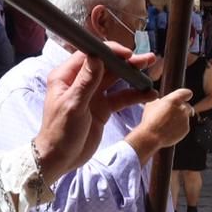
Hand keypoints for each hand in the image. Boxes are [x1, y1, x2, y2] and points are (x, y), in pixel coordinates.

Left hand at [34, 45, 157, 177]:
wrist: (61, 159)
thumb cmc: (60, 132)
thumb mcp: (73, 106)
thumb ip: (86, 82)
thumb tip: (96, 57)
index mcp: (66, 76)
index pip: (90, 55)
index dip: (109, 52)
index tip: (127, 54)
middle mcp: (80, 82)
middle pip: (106, 66)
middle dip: (127, 62)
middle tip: (147, 59)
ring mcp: (93, 95)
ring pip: (116, 80)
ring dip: (133, 77)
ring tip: (151, 74)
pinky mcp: (102, 108)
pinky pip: (120, 98)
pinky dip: (134, 96)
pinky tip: (149, 94)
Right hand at [126, 88, 193, 161]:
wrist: (152, 136)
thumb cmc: (150, 120)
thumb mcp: (151, 104)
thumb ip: (160, 101)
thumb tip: (161, 101)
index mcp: (174, 100)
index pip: (187, 93)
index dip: (186, 95)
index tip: (186, 97)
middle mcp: (182, 108)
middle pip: (186, 106)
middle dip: (180, 109)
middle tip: (171, 115)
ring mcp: (185, 119)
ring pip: (185, 117)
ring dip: (178, 119)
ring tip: (167, 124)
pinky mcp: (186, 129)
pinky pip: (184, 126)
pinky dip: (179, 128)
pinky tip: (169, 130)